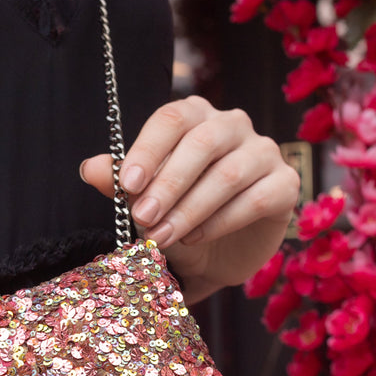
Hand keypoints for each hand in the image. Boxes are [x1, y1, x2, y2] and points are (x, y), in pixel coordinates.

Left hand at [80, 95, 299, 302]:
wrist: (214, 257)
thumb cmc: (178, 217)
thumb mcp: (144, 201)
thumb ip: (119, 182)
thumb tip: (89, 167)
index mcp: (196, 117)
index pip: (172, 118)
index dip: (149, 149)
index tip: (127, 184)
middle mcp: (233, 125)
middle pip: (202, 143)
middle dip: (168, 183)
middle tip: (142, 217)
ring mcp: (264, 152)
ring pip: (229, 173)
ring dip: (191, 208)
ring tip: (164, 236)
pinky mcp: (286, 185)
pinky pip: (256, 199)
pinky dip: (222, 221)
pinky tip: (197, 238)